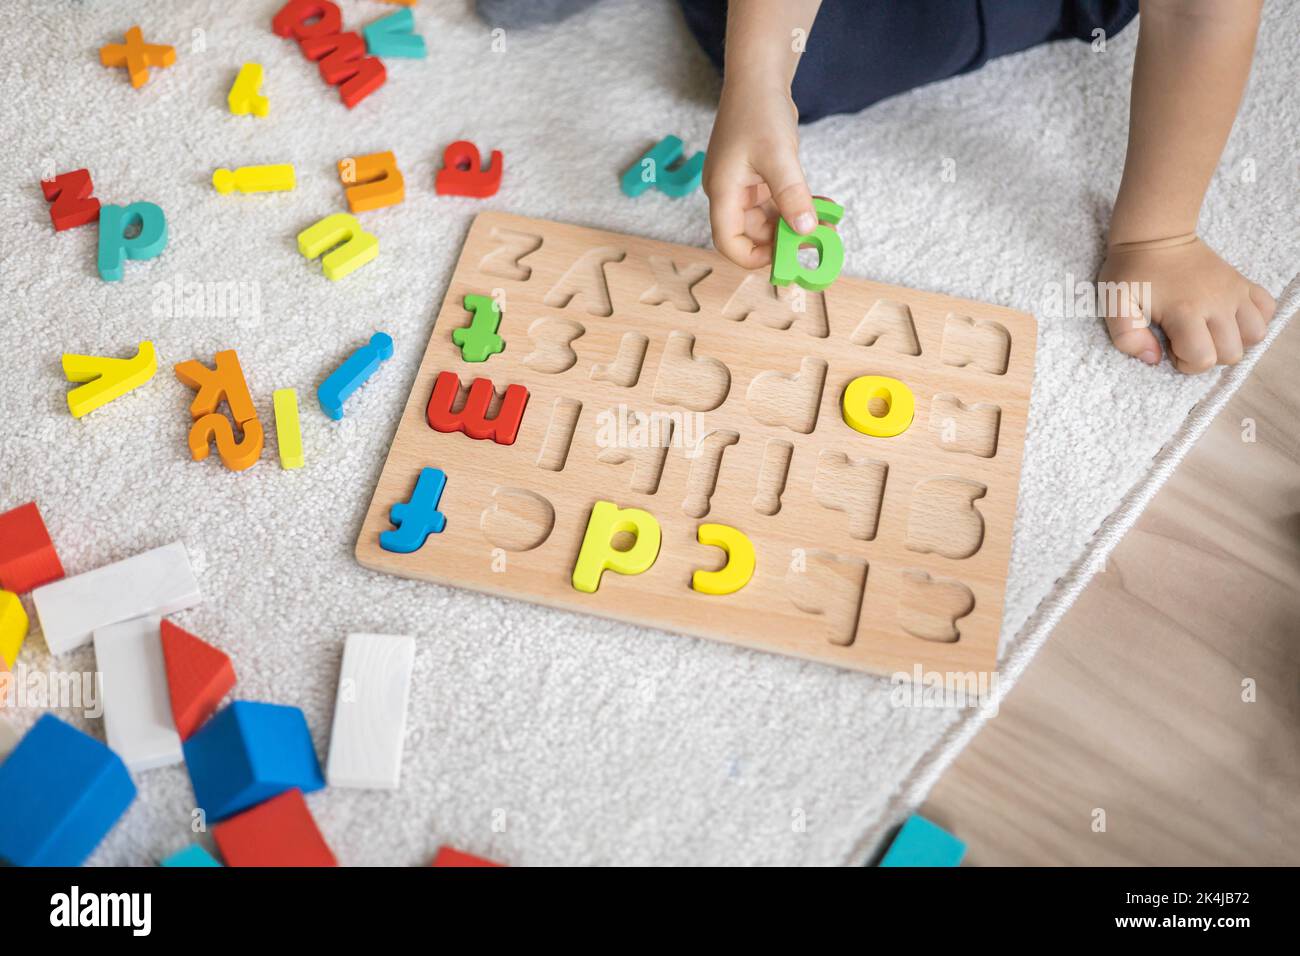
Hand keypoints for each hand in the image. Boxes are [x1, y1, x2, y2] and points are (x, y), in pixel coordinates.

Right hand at [703, 79, 816, 269]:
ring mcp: (744, 185)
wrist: (758, 78)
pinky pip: (778, 202)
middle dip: (784, 240)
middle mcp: (730, 192)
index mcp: (723, 191)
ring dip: (795, 224)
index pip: (728, 241)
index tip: (783, 259)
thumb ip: (791, 195)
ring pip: (769, 219)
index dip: (752, 257)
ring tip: (827, 224)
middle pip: (752, 233)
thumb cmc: (759, 111)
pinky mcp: (759, 177)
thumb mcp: (778, 156)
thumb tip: (805, 230)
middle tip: (818, 241)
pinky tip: (822, 207)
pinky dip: (798, 206)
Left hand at [1099, 235, 1274, 372]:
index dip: (1185, 362)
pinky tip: (1229, 318)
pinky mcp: (1243, 283)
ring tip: (1209, 331)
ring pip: (1256, 334)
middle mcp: (1217, 303)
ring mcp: (1234, 292)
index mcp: (1185, 311)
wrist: (1156, 236)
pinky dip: (1253, 319)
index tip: (1169, 345)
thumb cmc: (1132, 271)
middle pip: (1232, 353)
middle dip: (1208, 355)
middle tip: (1186, 338)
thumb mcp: (1114, 304)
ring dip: (1234, 341)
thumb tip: (1153, 358)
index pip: (1203, 358)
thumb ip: (1128, 336)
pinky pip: (1267, 309)